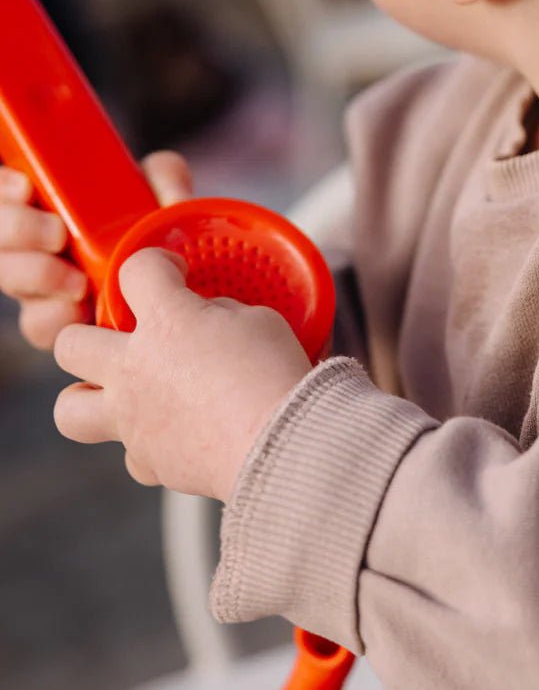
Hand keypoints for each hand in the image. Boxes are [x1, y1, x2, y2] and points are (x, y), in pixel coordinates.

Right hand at [0, 150, 191, 350]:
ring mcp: (40, 283)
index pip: (8, 190)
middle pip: (0, 236)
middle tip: (57, 234)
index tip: (25, 187)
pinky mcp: (57, 321)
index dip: (5, 188)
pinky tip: (80, 310)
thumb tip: (165, 181)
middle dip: (18, 231)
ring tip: (77, 280)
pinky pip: (38, 323)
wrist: (182, 282)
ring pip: (12, 279)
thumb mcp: (166, 193)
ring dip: (37, 275)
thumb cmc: (160, 228)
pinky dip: (55, 316)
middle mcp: (35, 241)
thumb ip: (165, 177)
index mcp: (50, 202)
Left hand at [52, 248, 312, 499]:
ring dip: (86, 397)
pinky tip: (172, 434)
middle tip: (121, 338)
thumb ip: (220, 314)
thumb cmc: (275, 377)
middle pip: (69, 342)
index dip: (156, 264)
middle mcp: (135, 368)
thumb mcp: (259, 321)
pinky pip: (131, 454)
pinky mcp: (149, 462)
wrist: (280, 445)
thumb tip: (208, 322)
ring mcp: (133, 419)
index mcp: (167, 321)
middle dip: (88, 334)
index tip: (172, 274)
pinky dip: (146, 444)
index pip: (137, 270)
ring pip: (68, 410)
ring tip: (116, 393)